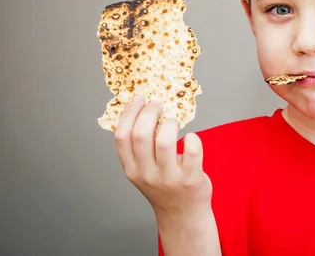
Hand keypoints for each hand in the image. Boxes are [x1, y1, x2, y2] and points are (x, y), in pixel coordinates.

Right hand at [114, 95, 212, 217]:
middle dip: (150, 112)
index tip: (138, 98)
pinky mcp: (191, 179)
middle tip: (159, 104)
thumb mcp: (143, 170)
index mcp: (132, 169)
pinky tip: (191, 139)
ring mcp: (169, 178)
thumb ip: (140, 147)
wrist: (183, 215)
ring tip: (174, 122)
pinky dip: (192, 139)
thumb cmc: (164, 186)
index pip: (122, 137)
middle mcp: (147, 174)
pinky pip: (192, 151)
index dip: (129, 113)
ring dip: (170, 123)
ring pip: (165, 141)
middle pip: (141, 135)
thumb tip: (142, 109)